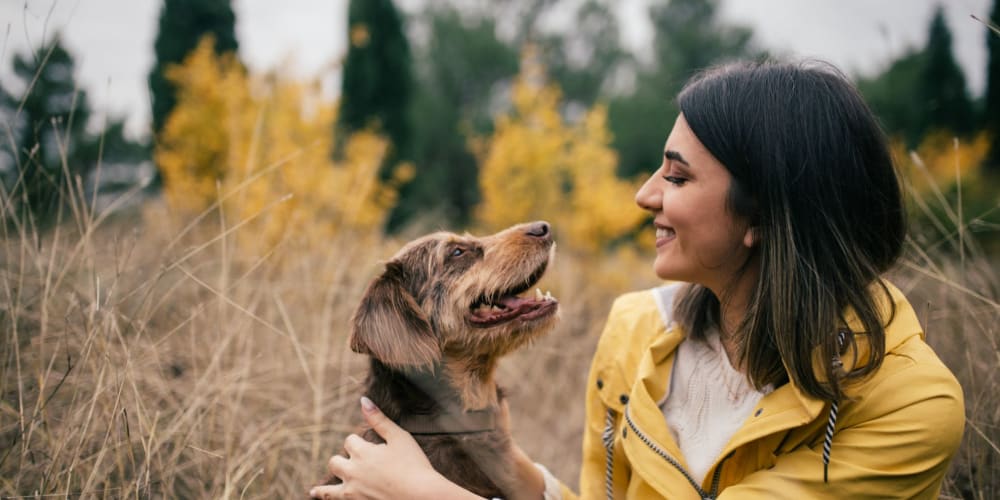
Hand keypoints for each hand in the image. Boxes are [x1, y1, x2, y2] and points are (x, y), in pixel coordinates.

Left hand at [309, 397, 480, 499]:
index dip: (358, 443)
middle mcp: (353, 472)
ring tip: (315, 490)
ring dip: (323, 487)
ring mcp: (352, 491)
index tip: (369, 447)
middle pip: (335, 462)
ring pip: (328, 488)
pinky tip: (316, 495)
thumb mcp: (399, 437)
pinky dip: (323, 497)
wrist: (422, 496)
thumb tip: (363, 400)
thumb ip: (379, 420)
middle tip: (353, 464)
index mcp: (363, 452)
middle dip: (342, 460)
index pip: (350, 441)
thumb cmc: (414, 465)